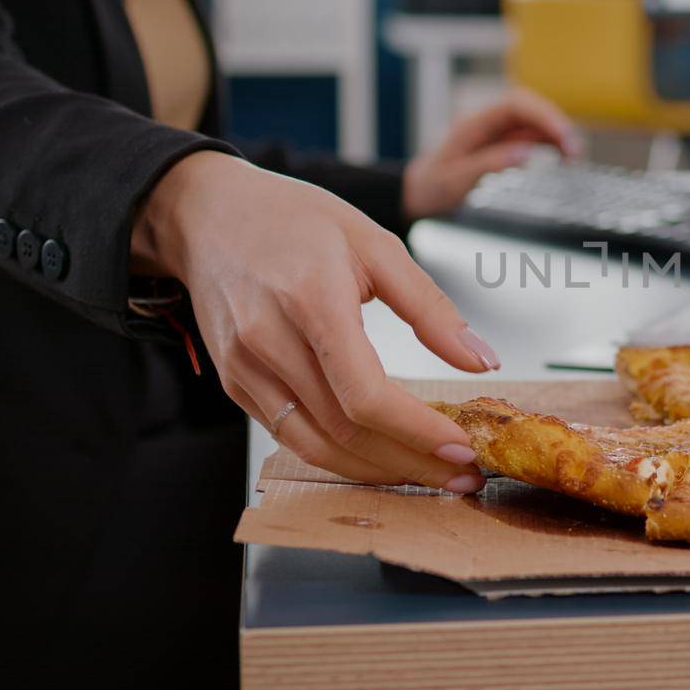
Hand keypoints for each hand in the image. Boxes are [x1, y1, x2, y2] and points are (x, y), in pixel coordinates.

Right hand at [132, 151, 495, 491]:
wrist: (208, 213)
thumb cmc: (294, 219)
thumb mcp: (375, 244)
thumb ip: (430, 308)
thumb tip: (481, 361)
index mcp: (311, 301)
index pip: (366, 395)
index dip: (419, 432)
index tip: (463, 449)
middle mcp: (269, 342)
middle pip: (346, 431)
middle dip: (413, 463)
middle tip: (463, 476)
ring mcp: (245, 369)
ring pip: (316, 447)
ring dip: (378, 472)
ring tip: (430, 474)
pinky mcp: (235, 384)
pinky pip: (291, 436)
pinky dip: (340, 456)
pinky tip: (381, 455)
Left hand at [401, 88, 581, 219]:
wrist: (418, 192)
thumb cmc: (432, 186)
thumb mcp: (455, 181)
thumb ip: (489, 164)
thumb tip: (526, 154)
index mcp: (474, 124)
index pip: (515, 105)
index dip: (543, 115)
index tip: (562, 134)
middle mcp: (489, 122)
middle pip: (530, 109)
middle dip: (555, 124)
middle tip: (575, 150)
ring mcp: (497, 132)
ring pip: (534, 122)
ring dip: (557, 134)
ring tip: (574, 156)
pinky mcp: (504, 144)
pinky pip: (532, 136)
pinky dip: (551, 143)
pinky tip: (564, 156)